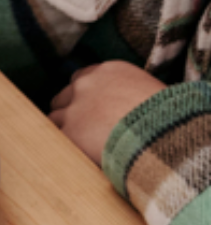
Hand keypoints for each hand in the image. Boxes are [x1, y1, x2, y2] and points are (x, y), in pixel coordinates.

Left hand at [48, 62, 165, 167]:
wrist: (165, 133)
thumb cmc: (169, 117)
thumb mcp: (150, 92)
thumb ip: (127, 93)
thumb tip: (122, 108)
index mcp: (109, 70)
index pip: (83, 78)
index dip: (85, 96)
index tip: (91, 108)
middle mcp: (86, 84)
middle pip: (65, 96)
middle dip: (72, 110)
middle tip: (84, 128)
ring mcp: (75, 107)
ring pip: (56, 117)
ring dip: (66, 129)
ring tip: (82, 145)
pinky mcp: (70, 131)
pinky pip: (57, 139)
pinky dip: (66, 146)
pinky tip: (78, 154)